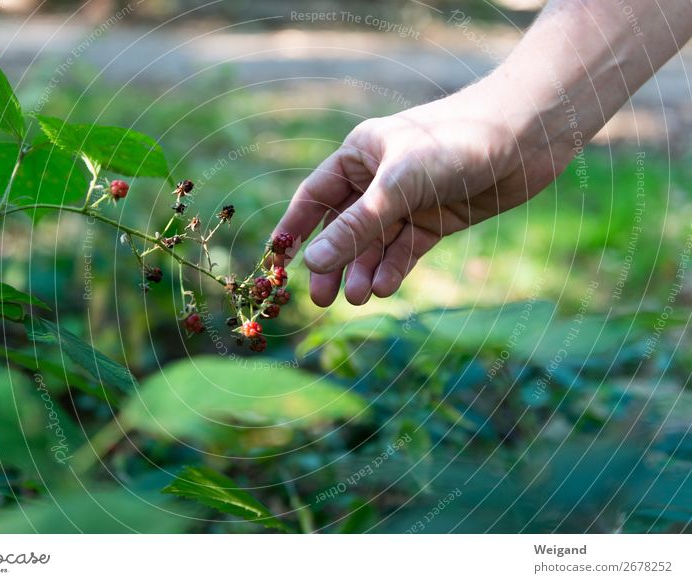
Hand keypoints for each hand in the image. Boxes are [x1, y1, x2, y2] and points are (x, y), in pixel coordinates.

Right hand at [273, 80, 573, 306]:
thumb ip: (355, 226)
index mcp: (360, 156)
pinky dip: (395, 268)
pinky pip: (406, 250)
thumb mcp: (398, 186)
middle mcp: (379, 179)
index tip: (277, 263)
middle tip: (323, 299)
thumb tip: (312, 263)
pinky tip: (386, 287)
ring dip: (365, 270)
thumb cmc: (455, 142)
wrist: (527, 137)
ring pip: (376, 244)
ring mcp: (409, 201)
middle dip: (334, 262)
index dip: (294, 229)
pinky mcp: (436, 219)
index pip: (315, 197)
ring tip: (360, 298)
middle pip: (343, 228)